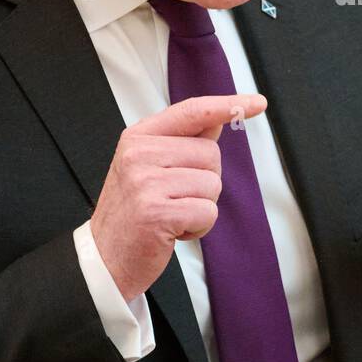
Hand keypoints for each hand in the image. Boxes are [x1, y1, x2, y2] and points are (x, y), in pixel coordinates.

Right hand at [92, 93, 266, 301]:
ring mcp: (145, 182)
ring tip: (171, 215)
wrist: (105, 259)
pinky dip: (199, 228)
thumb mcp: (150, 168)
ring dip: (201, 207)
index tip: (257, 103)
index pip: (192, 112)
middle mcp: (139, 154)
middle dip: (205, 181)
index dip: (228, 105)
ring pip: (212, 184)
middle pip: (211, 154)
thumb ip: (183, 142)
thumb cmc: (133, 213)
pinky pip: (208, 212)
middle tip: (174, 199)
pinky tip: (173, 232)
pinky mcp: (157, 212)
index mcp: (139, 137)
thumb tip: (217, 121)